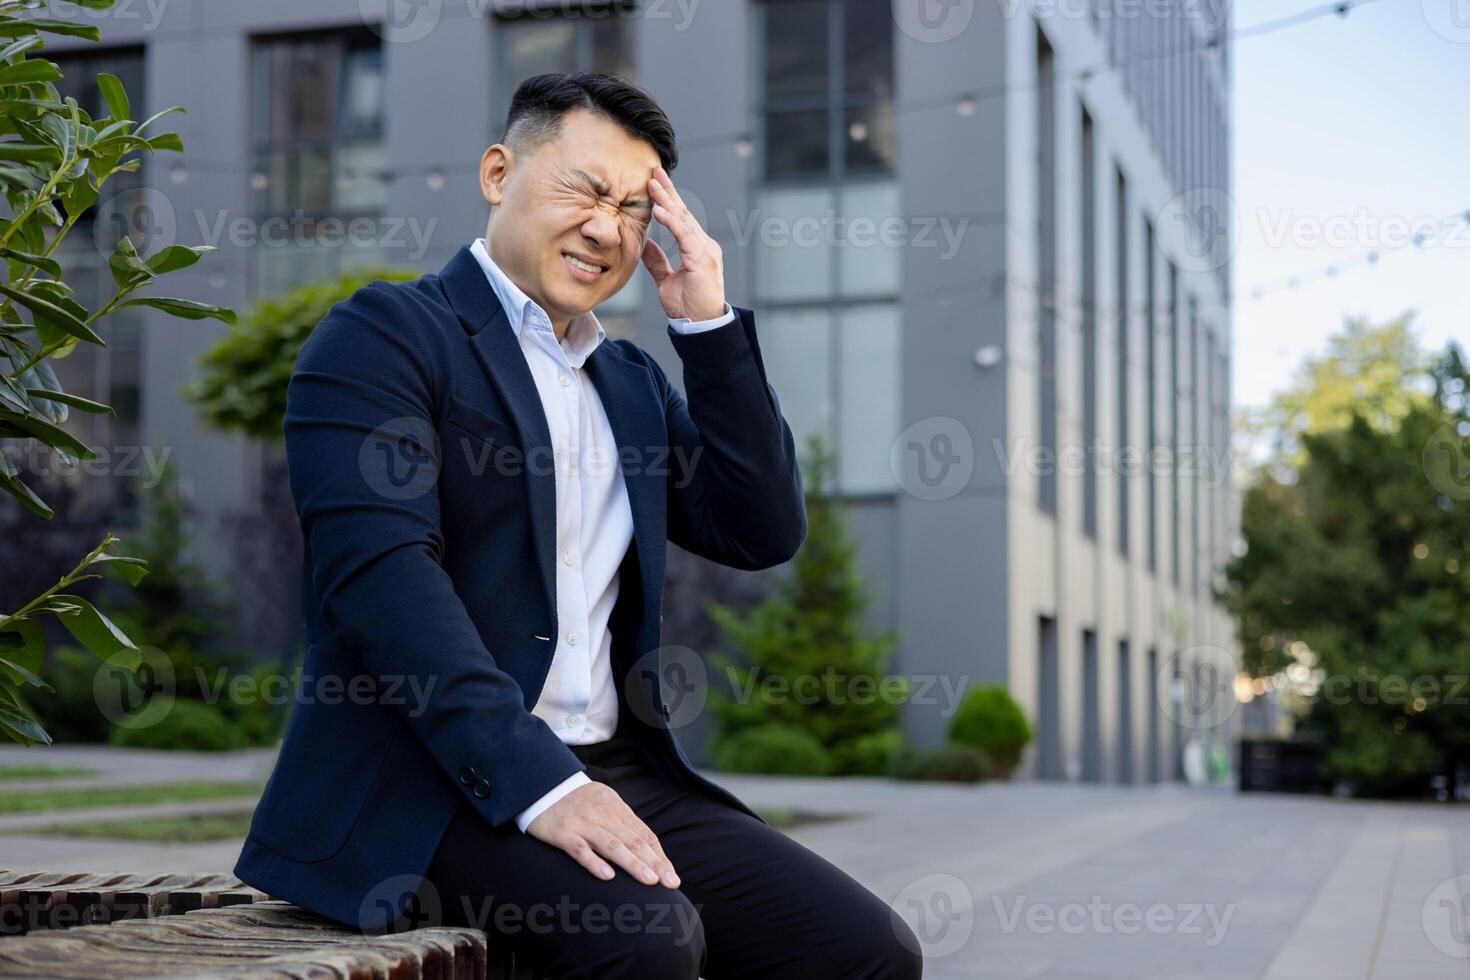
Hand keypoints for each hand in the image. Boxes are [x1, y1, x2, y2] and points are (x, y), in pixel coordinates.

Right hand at [526, 780, 680, 888]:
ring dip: (633, 864)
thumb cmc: (580, 801)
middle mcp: (604, 816)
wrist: (543, 784)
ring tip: (650, 881)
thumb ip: (624, 823)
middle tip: (670, 883)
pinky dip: (594, 862)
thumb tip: (648, 847)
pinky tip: (608, 877)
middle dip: (654, 863)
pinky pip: (580, 849)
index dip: (660, 856)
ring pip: (612, 846)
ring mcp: (583, 824)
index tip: (672, 876)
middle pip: (634, 841)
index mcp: (618, 810)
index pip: (644, 835)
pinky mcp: (562, 833)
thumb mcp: (606, 803)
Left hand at [640, 165, 725, 321]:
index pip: (680, 219)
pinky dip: (670, 221)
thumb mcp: (666, 280)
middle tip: (654, 170)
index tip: (654, 183)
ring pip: (683, 220)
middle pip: (683, 213)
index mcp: (697, 249)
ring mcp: (705, 251)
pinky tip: (658, 209)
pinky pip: (684, 235)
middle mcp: (704, 245)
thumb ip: (657, 261)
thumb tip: (645, 243)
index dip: (667, 200)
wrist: (701, 326)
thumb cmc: (688, 306)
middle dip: (668, 191)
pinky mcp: (701, 259)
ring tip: (652, 183)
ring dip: (666, 200)